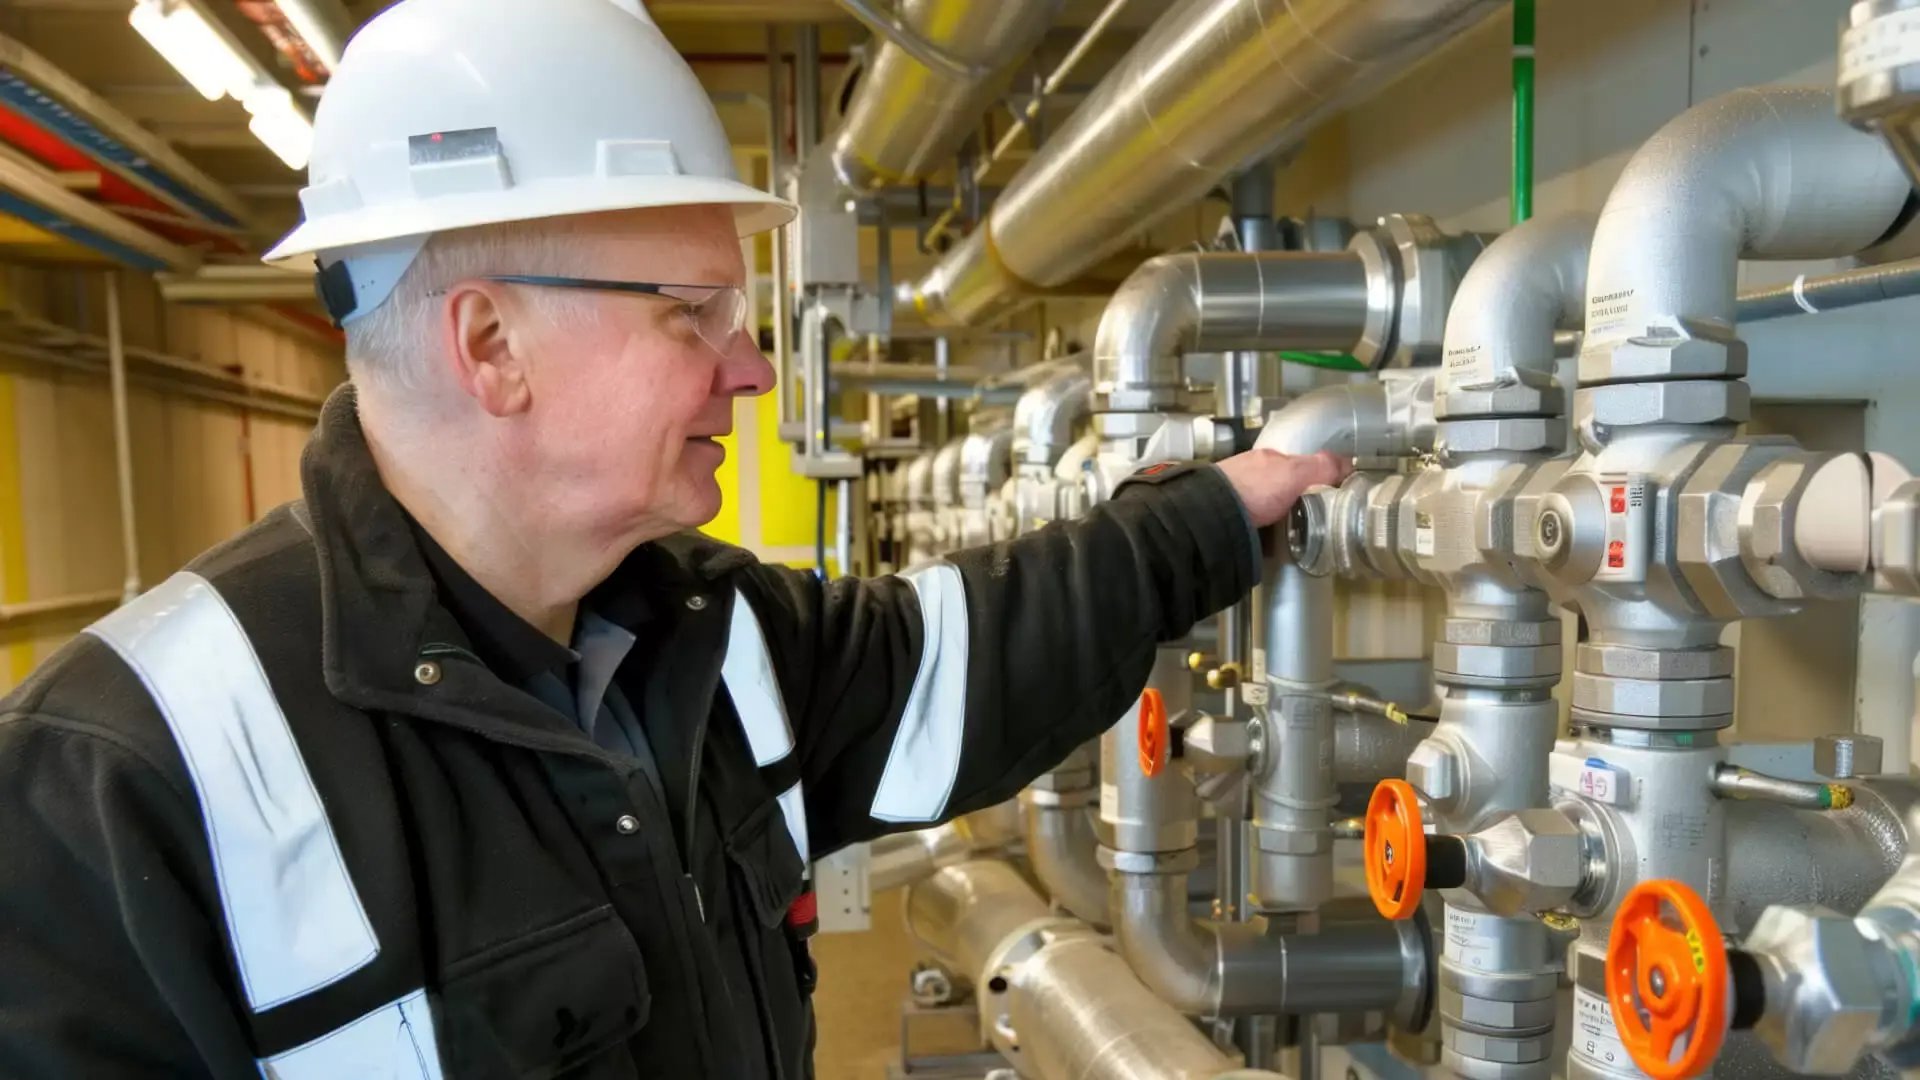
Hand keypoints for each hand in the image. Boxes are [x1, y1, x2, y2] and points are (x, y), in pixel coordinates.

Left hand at [1216, 449, 1352, 528]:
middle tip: (1307, 515)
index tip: (1323, 492)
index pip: (1294, 463)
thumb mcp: (1294, 474)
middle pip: (1276, 482)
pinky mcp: (1223, 515)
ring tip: (1287, 529)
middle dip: (1290, 495)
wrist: (1211, 513)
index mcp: (1266, 458)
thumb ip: (1319, 467)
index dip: (1311, 475)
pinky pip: (1248, 519)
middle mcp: (1248, 471)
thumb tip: (1347, 463)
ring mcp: (1233, 493)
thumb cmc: (1255, 488)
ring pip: (1260, 500)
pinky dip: (1258, 525)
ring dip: (1273, 511)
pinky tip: (1263, 536)